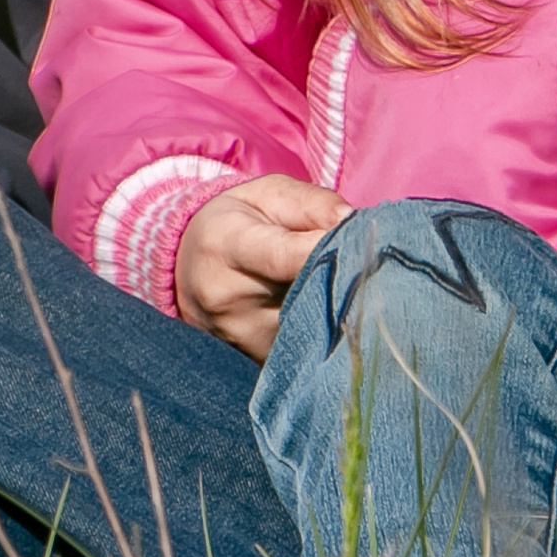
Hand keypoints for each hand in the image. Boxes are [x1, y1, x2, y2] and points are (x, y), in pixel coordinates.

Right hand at [174, 174, 351, 360]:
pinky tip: (328, 308)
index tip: (364, 242)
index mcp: (227, 247)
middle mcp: (229, 299)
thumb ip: (311, 202)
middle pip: (305, 293)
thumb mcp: (267, 194)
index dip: (327, 250)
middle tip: (369, 260)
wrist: (187, 272)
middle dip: (344, 277)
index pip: (283, 256)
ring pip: (312, 324)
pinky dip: (325, 327)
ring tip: (344, 281)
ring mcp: (241, 338)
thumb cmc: (235, 223)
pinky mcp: (255, 362)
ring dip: (338, 304)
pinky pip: (305, 347)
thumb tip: (352, 219)